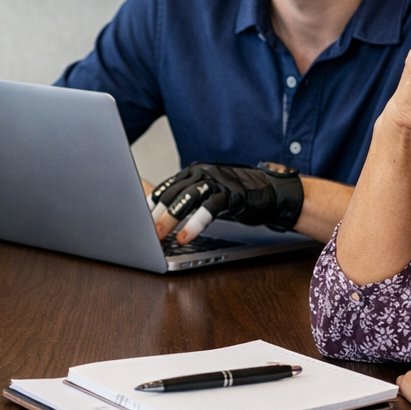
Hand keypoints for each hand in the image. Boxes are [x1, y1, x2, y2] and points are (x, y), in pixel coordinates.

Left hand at [150, 162, 302, 243]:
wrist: (272, 191)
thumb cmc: (237, 195)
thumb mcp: (209, 193)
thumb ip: (189, 198)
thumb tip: (163, 216)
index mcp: (193, 172)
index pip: (165, 188)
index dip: (150, 205)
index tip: (138, 220)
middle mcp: (202, 173)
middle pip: (172, 194)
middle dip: (155, 215)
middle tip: (144, 232)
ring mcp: (216, 182)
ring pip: (186, 200)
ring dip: (171, 219)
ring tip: (160, 236)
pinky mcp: (231, 195)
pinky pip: (208, 210)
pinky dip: (194, 224)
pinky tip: (186, 238)